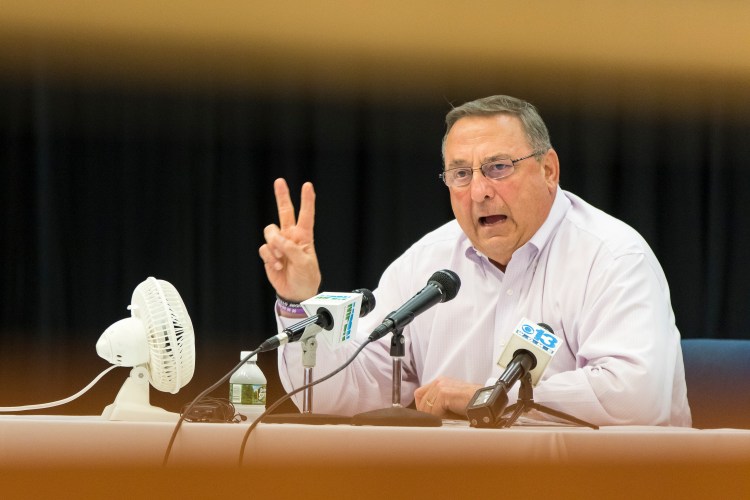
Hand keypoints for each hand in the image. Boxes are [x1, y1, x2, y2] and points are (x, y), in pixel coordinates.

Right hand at [258, 178, 320, 302]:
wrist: (295, 292)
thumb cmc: (306, 277)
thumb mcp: (305, 263)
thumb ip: (291, 248)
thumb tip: (276, 239)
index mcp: (304, 236)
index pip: (306, 215)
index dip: (307, 200)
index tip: (307, 185)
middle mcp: (290, 237)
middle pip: (284, 212)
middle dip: (282, 196)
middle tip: (279, 181)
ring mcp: (279, 244)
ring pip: (270, 231)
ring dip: (274, 244)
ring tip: (281, 258)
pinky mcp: (269, 254)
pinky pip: (264, 248)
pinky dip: (270, 257)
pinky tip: (277, 266)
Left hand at [413, 377, 481, 417]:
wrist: (486, 402)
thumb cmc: (473, 404)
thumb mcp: (452, 403)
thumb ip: (439, 405)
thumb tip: (428, 416)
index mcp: (441, 382)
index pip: (420, 394)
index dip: (423, 407)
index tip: (432, 416)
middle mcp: (439, 381)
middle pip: (421, 400)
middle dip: (428, 413)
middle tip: (441, 420)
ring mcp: (441, 386)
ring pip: (426, 407)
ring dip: (435, 417)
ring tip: (449, 419)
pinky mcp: (444, 393)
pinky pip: (434, 410)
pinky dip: (440, 418)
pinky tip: (452, 418)